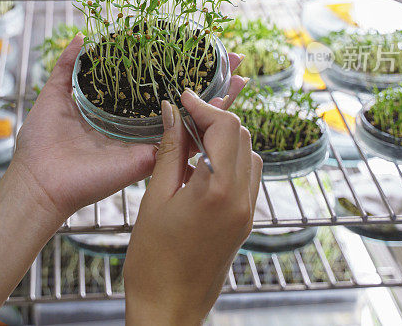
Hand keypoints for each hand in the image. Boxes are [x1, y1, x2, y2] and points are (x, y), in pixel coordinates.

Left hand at [10, 33, 247, 222]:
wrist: (37, 180)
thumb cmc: (42, 143)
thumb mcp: (54, 95)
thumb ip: (68, 67)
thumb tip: (81, 36)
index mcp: (119, 111)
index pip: (156, 84)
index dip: (178, 66)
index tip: (199, 46)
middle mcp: (137, 126)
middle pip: (181, 99)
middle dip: (209, 78)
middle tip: (234, 58)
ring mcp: (146, 142)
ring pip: (191, 119)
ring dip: (220, 99)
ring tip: (242, 76)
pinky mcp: (147, 159)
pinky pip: (182, 142)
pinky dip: (208, 126)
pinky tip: (229, 108)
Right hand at [123, 91, 261, 324]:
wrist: (169, 308)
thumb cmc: (153, 260)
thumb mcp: (154, 199)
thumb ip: (170, 152)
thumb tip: (172, 114)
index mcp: (217, 191)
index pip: (225, 128)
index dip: (205, 106)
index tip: (183, 97)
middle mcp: (241, 199)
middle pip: (242, 136)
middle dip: (215, 119)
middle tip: (184, 116)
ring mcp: (247, 212)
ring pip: (249, 155)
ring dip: (225, 139)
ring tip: (191, 141)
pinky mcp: (246, 222)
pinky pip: (248, 178)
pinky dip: (231, 161)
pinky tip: (202, 167)